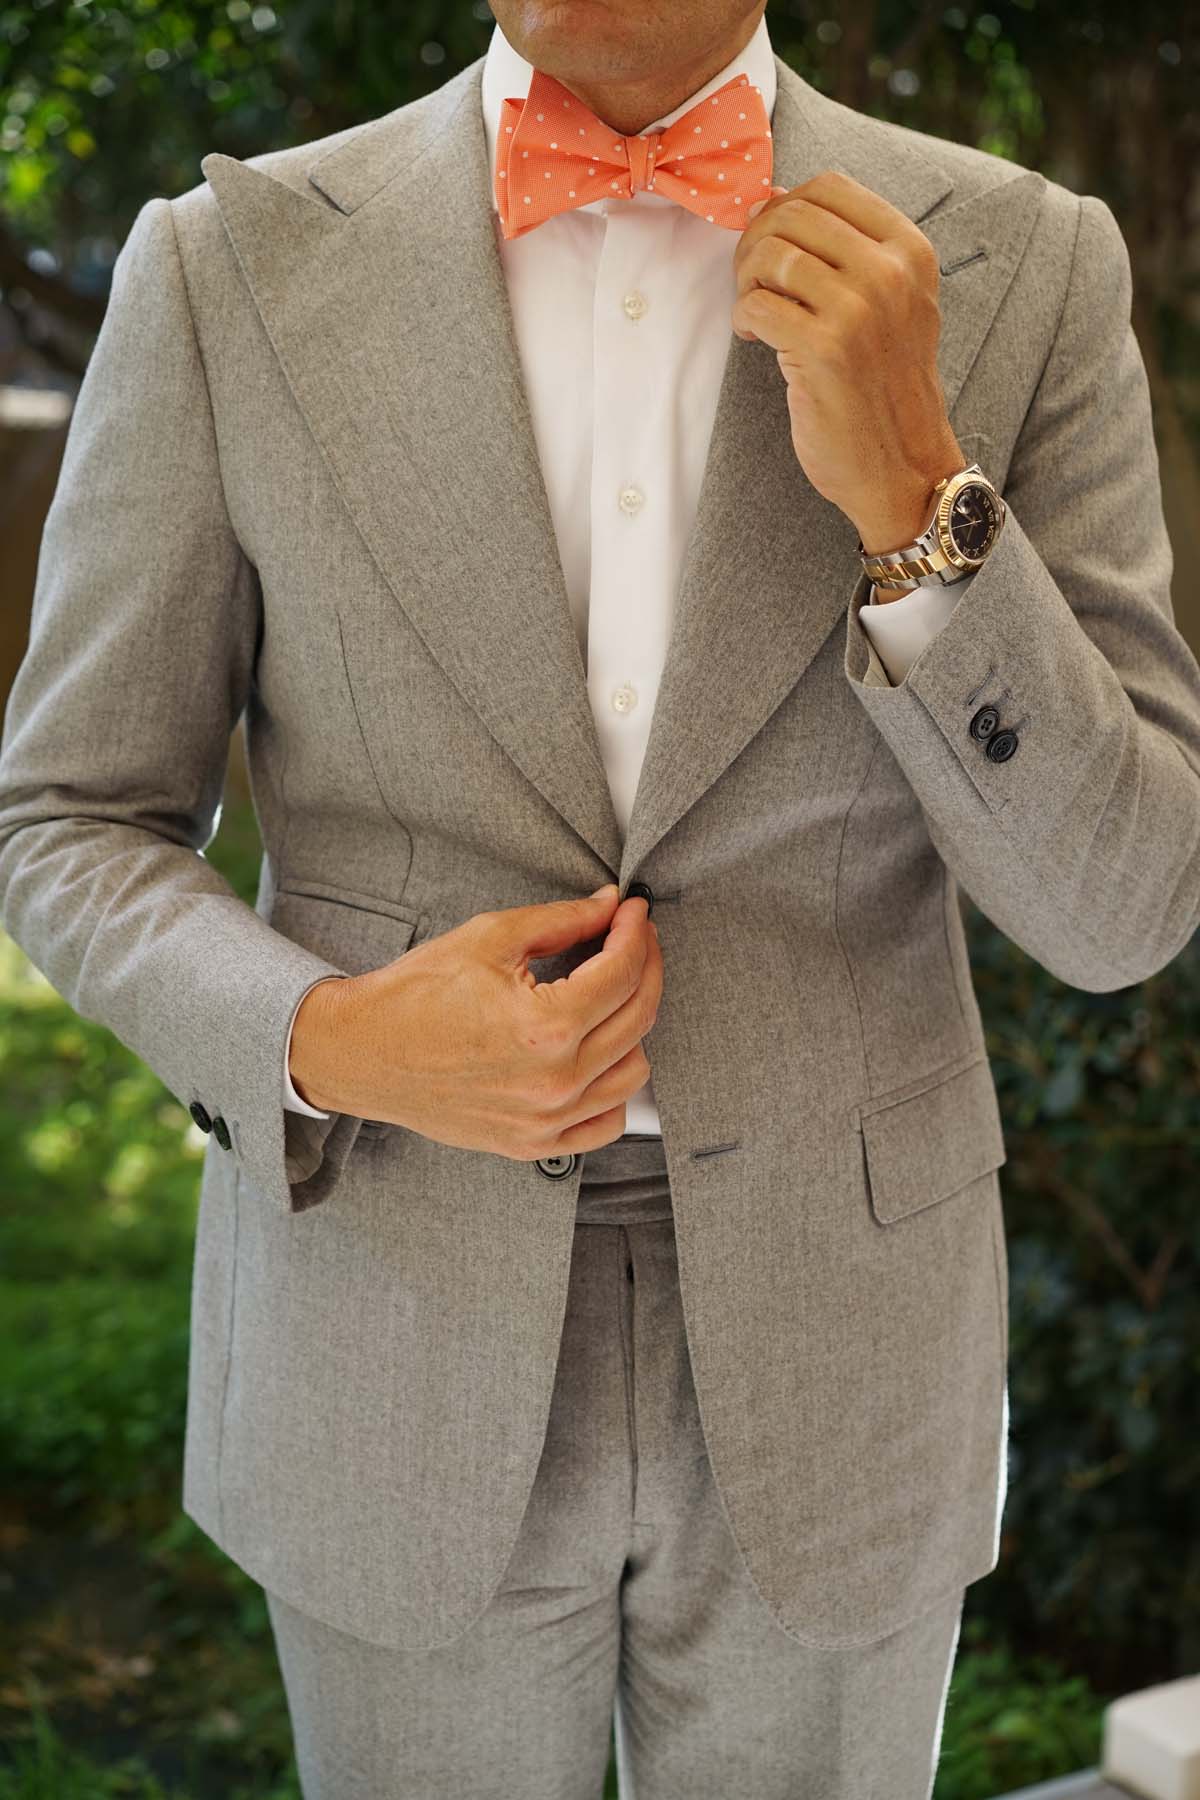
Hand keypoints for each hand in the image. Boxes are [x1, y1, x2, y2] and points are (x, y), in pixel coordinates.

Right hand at [288, 886, 662, 1162]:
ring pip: (633, 1071)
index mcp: (546, 1026)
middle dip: (644, 966)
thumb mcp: (491, 938)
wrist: (363, 1051)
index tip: (633, 913)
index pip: (623, 972)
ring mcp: (545, 1120)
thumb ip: (562, 921)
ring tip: (612, 994)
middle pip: (638, 1016)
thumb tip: (608, 907)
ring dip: (633, 1024)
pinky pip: (606, 1122)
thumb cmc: (415, 995)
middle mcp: (553, 1081)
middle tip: (631, 938)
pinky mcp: (532, 1143)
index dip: (636, 933)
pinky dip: (615, 1087)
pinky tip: (601, 1054)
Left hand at [733, 170, 965, 553]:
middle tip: (753, 280)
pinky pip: (756, 305)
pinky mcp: (822, 350)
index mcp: (910, 251)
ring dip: (747, 282)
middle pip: (792, 215)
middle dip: (756, 243)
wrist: (903, 466)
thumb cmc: (887, 387)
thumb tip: (777, 199)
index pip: (829, 187)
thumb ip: (852, 253)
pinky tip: (756, 338)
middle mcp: (889, 273)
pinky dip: (744, 318)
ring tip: (757, 313)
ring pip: (770, 255)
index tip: (773, 242)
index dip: (785, 206)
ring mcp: (858, 310)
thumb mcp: (897, 305)